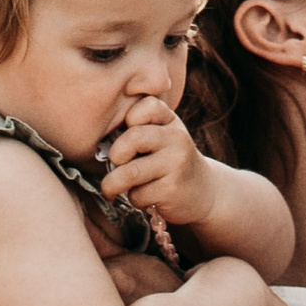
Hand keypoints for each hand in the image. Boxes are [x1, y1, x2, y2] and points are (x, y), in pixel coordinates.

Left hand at [99, 94, 211, 228]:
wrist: (203, 192)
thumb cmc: (168, 162)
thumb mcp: (161, 137)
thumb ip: (137, 129)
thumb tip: (102, 144)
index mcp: (170, 120)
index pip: (146, 105)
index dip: (129, 119)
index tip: (127, 131)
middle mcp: (177, 138)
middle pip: (133, 138)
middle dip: (116, 155)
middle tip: (114, 163)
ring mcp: (176, 163)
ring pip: (130, 172)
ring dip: (113, 184)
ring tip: (112, 188)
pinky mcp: (172, 189)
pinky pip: (138, 195)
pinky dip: (134, 199)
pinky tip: (145, 197)